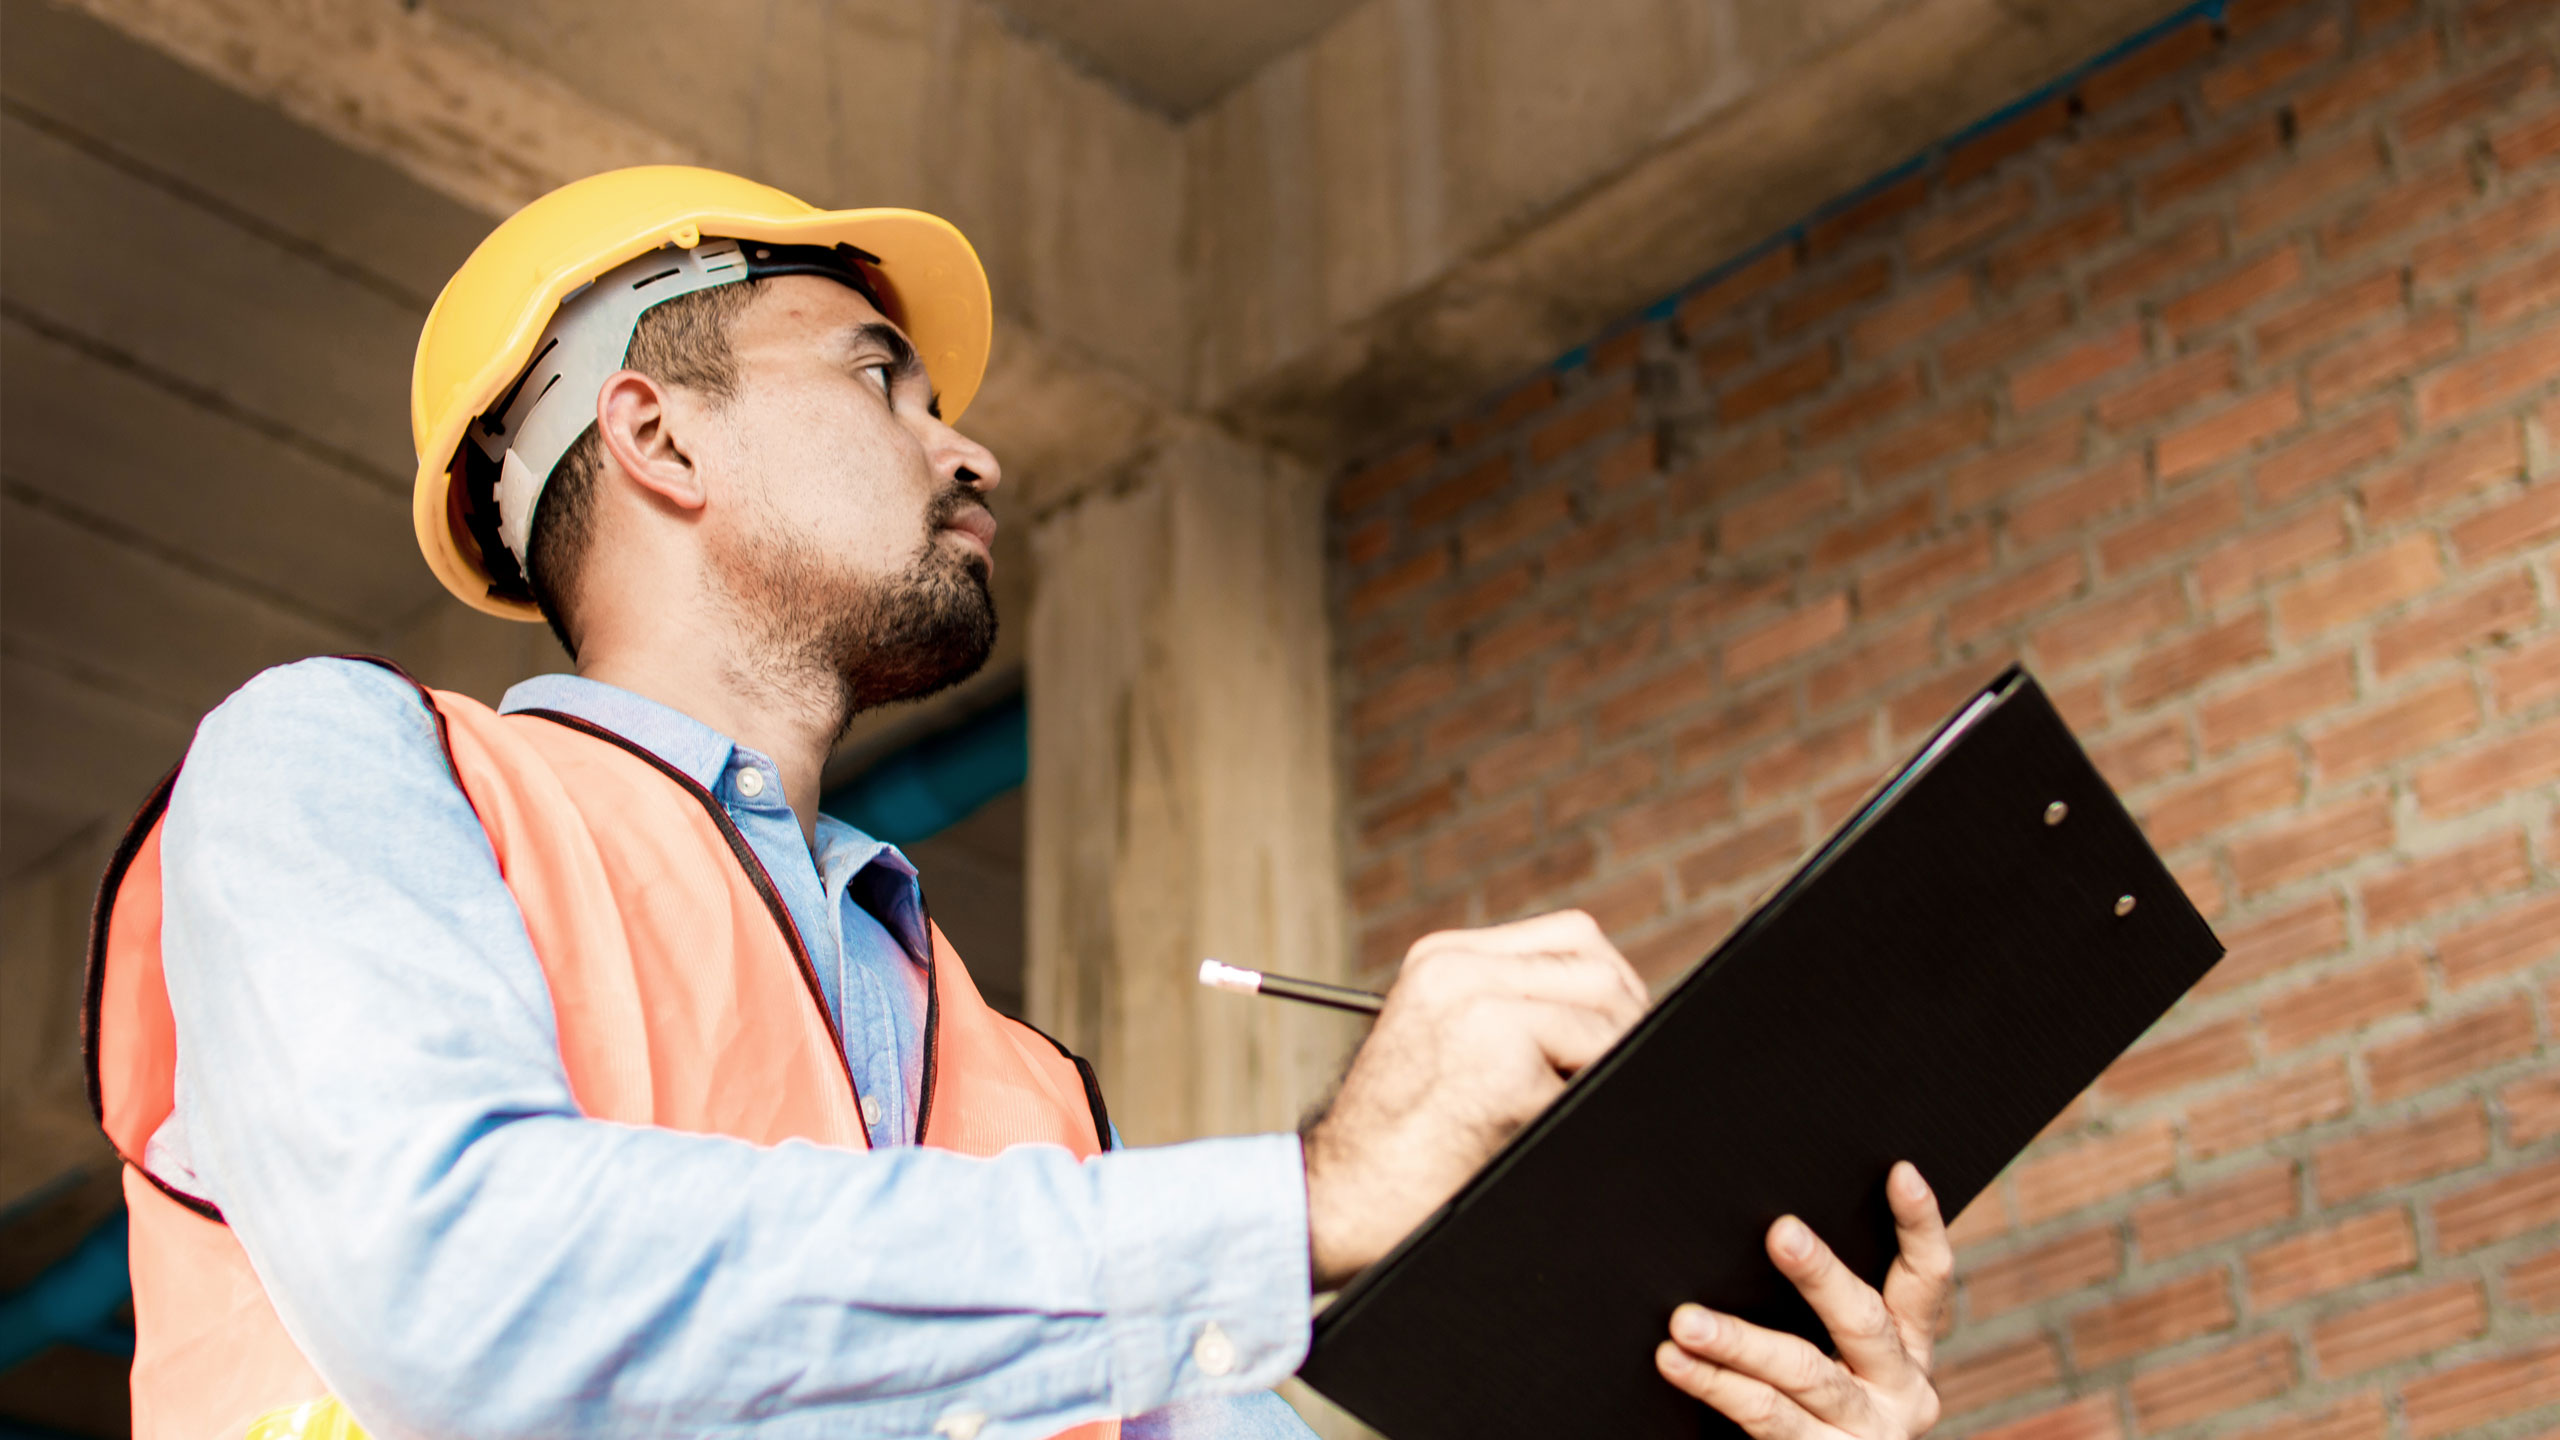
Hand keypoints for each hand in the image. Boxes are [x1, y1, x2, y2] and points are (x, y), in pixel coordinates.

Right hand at [1300, 909, 1646, 1289]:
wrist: (1338, 1198)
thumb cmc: (1397, 1141)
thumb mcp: (1442, 1043)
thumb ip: (1512, 1009)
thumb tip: (1620, 1013)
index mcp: (1443, 957)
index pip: (1571, 938)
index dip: (1611, 987)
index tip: (1619, 1034)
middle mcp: (1457, 969)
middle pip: (1597, 968)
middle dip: (1627, 1023)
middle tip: (1616, 1076)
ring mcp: (1477, 1008)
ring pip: (1604, 1017)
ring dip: (1608, 1067)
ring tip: (1567, 1107)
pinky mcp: (1500, 1060)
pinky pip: (1590, 1077)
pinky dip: (1579, 1111)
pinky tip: (1534, 1135)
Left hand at [1657, 1162, 1953, 1439]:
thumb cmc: (1815, 1402)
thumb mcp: (1840, 1355)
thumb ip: (1820, 1306)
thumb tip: (1763, 1223)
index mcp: (1909, 1347)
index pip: (1926, 1279)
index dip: (1919, 1225)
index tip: (1901, 1171)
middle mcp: (1901, 1389)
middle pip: (1863, 1321)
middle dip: (1820, 1274)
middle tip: (1780, 1232)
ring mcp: (1868, 1433)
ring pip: (1804, 1373)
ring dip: (1739, 1343)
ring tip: (1686, 1320)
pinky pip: (1765, 1418)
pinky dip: (1715, 1386)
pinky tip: (1677, 1362)